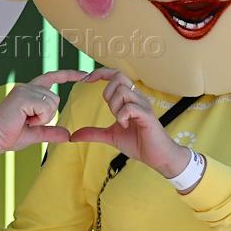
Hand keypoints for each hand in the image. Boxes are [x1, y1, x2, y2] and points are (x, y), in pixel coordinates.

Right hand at [0, 70, 87, 152]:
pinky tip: (25, 120)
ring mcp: (24, 90)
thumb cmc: (9, 135)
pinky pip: (45, 107)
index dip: (69, 75)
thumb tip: (67, 135)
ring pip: (51, 102)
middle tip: (29, 122)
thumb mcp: (36, 133)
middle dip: (47, 115)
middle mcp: (26, 87)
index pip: (52, 77)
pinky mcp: (22, 96)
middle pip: (55, 97)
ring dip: (43, 117)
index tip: (84, 75)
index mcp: (28, 92)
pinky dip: (39, 118)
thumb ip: (51, 132)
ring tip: (25, 121)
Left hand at [70, 68, 190, 177]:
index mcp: (130, 98)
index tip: (86, 80)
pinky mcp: (148, 116)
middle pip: (119, 77)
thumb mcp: (111, 136)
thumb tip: (73, 136)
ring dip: (115, 107)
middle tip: (112, 112)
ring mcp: (144, 106)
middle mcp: (138, 97)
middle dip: (108, 93)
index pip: (116, 75)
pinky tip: (125, 125)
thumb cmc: (138, 143)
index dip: (100, 73)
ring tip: (120, 121)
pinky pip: (130, 107)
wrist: (157, 157)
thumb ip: (93, 133)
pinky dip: (122, 116)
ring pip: (123, 91)